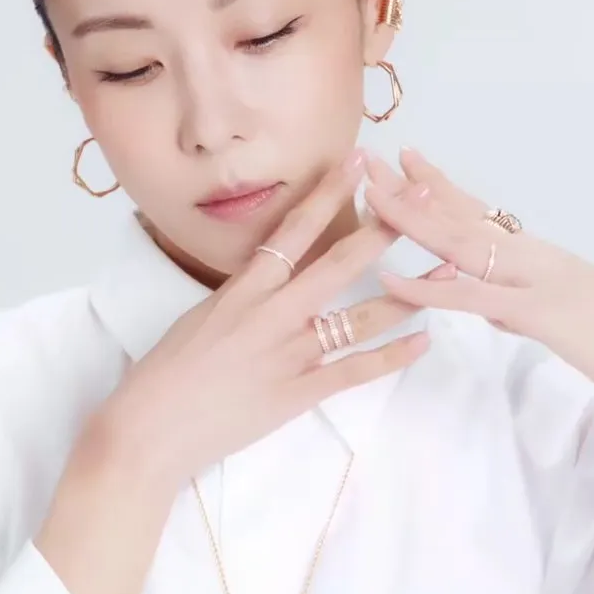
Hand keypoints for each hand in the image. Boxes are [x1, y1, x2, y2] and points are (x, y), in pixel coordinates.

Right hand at [98, 151, 436, 485]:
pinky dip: (392, 356)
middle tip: (420, 199)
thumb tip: (265, 278)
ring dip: (407, 293)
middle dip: (384, 228)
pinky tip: (423, 341)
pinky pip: (355, 371)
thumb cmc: (164, 374)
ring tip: (444, 271)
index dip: (329, 193)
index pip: (294, 230)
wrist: (149, 430)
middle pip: (339, 263)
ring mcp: (288, 355)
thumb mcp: (199, 318)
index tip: (358, 163)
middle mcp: (271, 314)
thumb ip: (240, 297)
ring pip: (359, 317)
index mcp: (242, 290)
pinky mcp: (297, 394)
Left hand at [363, 147, 593, 401]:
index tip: (407, 159)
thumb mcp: (555, 316)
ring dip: (411, 219)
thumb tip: (484, 305)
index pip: (478, 212)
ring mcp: (530, 278)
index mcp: (533, 254)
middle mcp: (529, 255)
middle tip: (368, 162)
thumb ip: (514, 306)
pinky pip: (467, 296)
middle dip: (410, 190)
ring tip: (369, 197)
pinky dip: (425, 287)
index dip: (439, 185)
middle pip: (458, 216)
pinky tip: (390, 279)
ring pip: (458, 242)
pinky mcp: (533, 311)